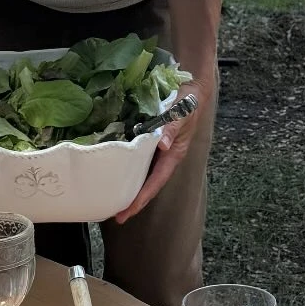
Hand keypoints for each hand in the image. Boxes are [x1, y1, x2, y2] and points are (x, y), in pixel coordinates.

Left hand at [114, 75, 211, 222]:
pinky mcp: (151, 145)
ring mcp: (158, 153)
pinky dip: (128, 171)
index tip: (127, 212)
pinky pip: (139, 162)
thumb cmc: (187, 102)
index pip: (155, 182)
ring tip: (112, 201)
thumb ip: (172, 128)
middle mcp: (165, 158)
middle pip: (148, 185)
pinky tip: (115, 174)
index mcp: (173, 156)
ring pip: (143, 176)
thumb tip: (164, 146)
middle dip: (134, 201)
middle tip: (115, 216)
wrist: (191, 89)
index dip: (141, 198)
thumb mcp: (181, 113)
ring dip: (130, 189)